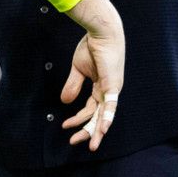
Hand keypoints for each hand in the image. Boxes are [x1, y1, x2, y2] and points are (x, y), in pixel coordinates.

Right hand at [59, 26, 125, 150]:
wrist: (101, 31)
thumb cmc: (91, 46)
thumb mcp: (78, 68)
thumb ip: (73, 85)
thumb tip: (64, 101)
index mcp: (102, 87)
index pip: (90, 109)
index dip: (78, 119)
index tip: (65, 126)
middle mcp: (109, 91)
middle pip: (98, 116)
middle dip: (87, 130)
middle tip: (75, 142)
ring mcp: (112, 89)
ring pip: (104, 115)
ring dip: (96, 130)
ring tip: (91, 145)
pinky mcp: (112, 85)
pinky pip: (110, 105)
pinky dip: (107, 117)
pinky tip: (103, 130)